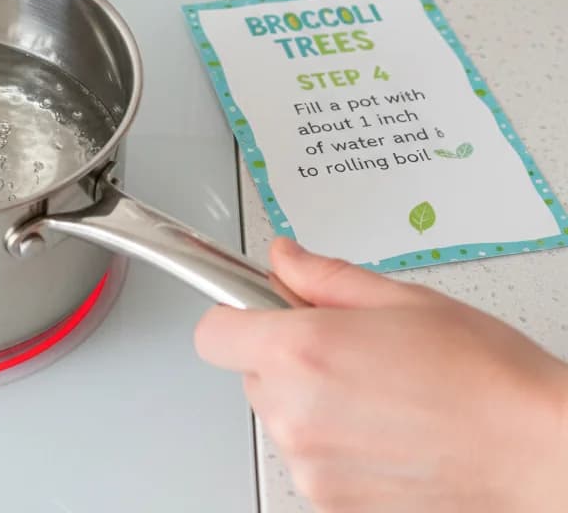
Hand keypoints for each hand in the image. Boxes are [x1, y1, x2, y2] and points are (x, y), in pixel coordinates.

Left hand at [196, 238, 567, 511]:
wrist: (540, 454)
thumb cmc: (485, 376)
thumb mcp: (400, 298)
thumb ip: (323, 277)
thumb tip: (283, 259)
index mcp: (302, 350)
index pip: (213, 334)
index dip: (236, 317)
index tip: (260, 311)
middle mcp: (296, 413)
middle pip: (250, 374)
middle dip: (286, 356)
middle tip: (347, 348)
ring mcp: (313, 468)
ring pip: (282, 419)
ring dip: (312, 403)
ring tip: (381, 393)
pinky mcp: (334, 506)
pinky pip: (311, 462)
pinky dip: (336, 447)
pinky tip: (387, 432)